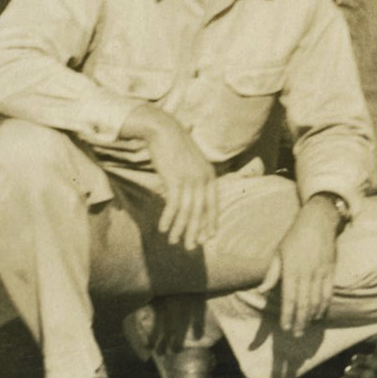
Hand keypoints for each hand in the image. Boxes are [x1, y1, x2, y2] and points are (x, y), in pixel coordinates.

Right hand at [127, 104, 221, 250]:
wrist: (163, 130)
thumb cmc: (175, 147)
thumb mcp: (191, 163)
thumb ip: (195, 178)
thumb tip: (191, 195)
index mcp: (210, 175)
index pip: (213, 204)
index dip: (211, 222)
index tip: (209, 237)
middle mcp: (203, 178)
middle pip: (201, 211)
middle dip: (196, 231)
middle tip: (192, 247)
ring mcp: (190, 179)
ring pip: (187, 211)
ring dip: (180, 229)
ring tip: (174, 242)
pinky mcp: (175, 179)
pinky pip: (173, 204)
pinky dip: (169, 218)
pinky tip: (163, 229)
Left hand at [265, 195, 345, 333]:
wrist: (318, 221)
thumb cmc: (294, 237)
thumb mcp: (278, 252)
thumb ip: (272, 273)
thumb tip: (262, 290)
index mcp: (291, 270)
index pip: (289, 298)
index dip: (288, 315)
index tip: (285, 328)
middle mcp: (307, 273)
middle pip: (304, 303)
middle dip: (300, 321)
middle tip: (297, 335)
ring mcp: (321, 272)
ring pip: (317, 300)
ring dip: (312, 316)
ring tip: (307, 327)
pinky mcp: (331, 270)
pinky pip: (328, 292)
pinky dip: (324, 305)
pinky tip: (320, 314)